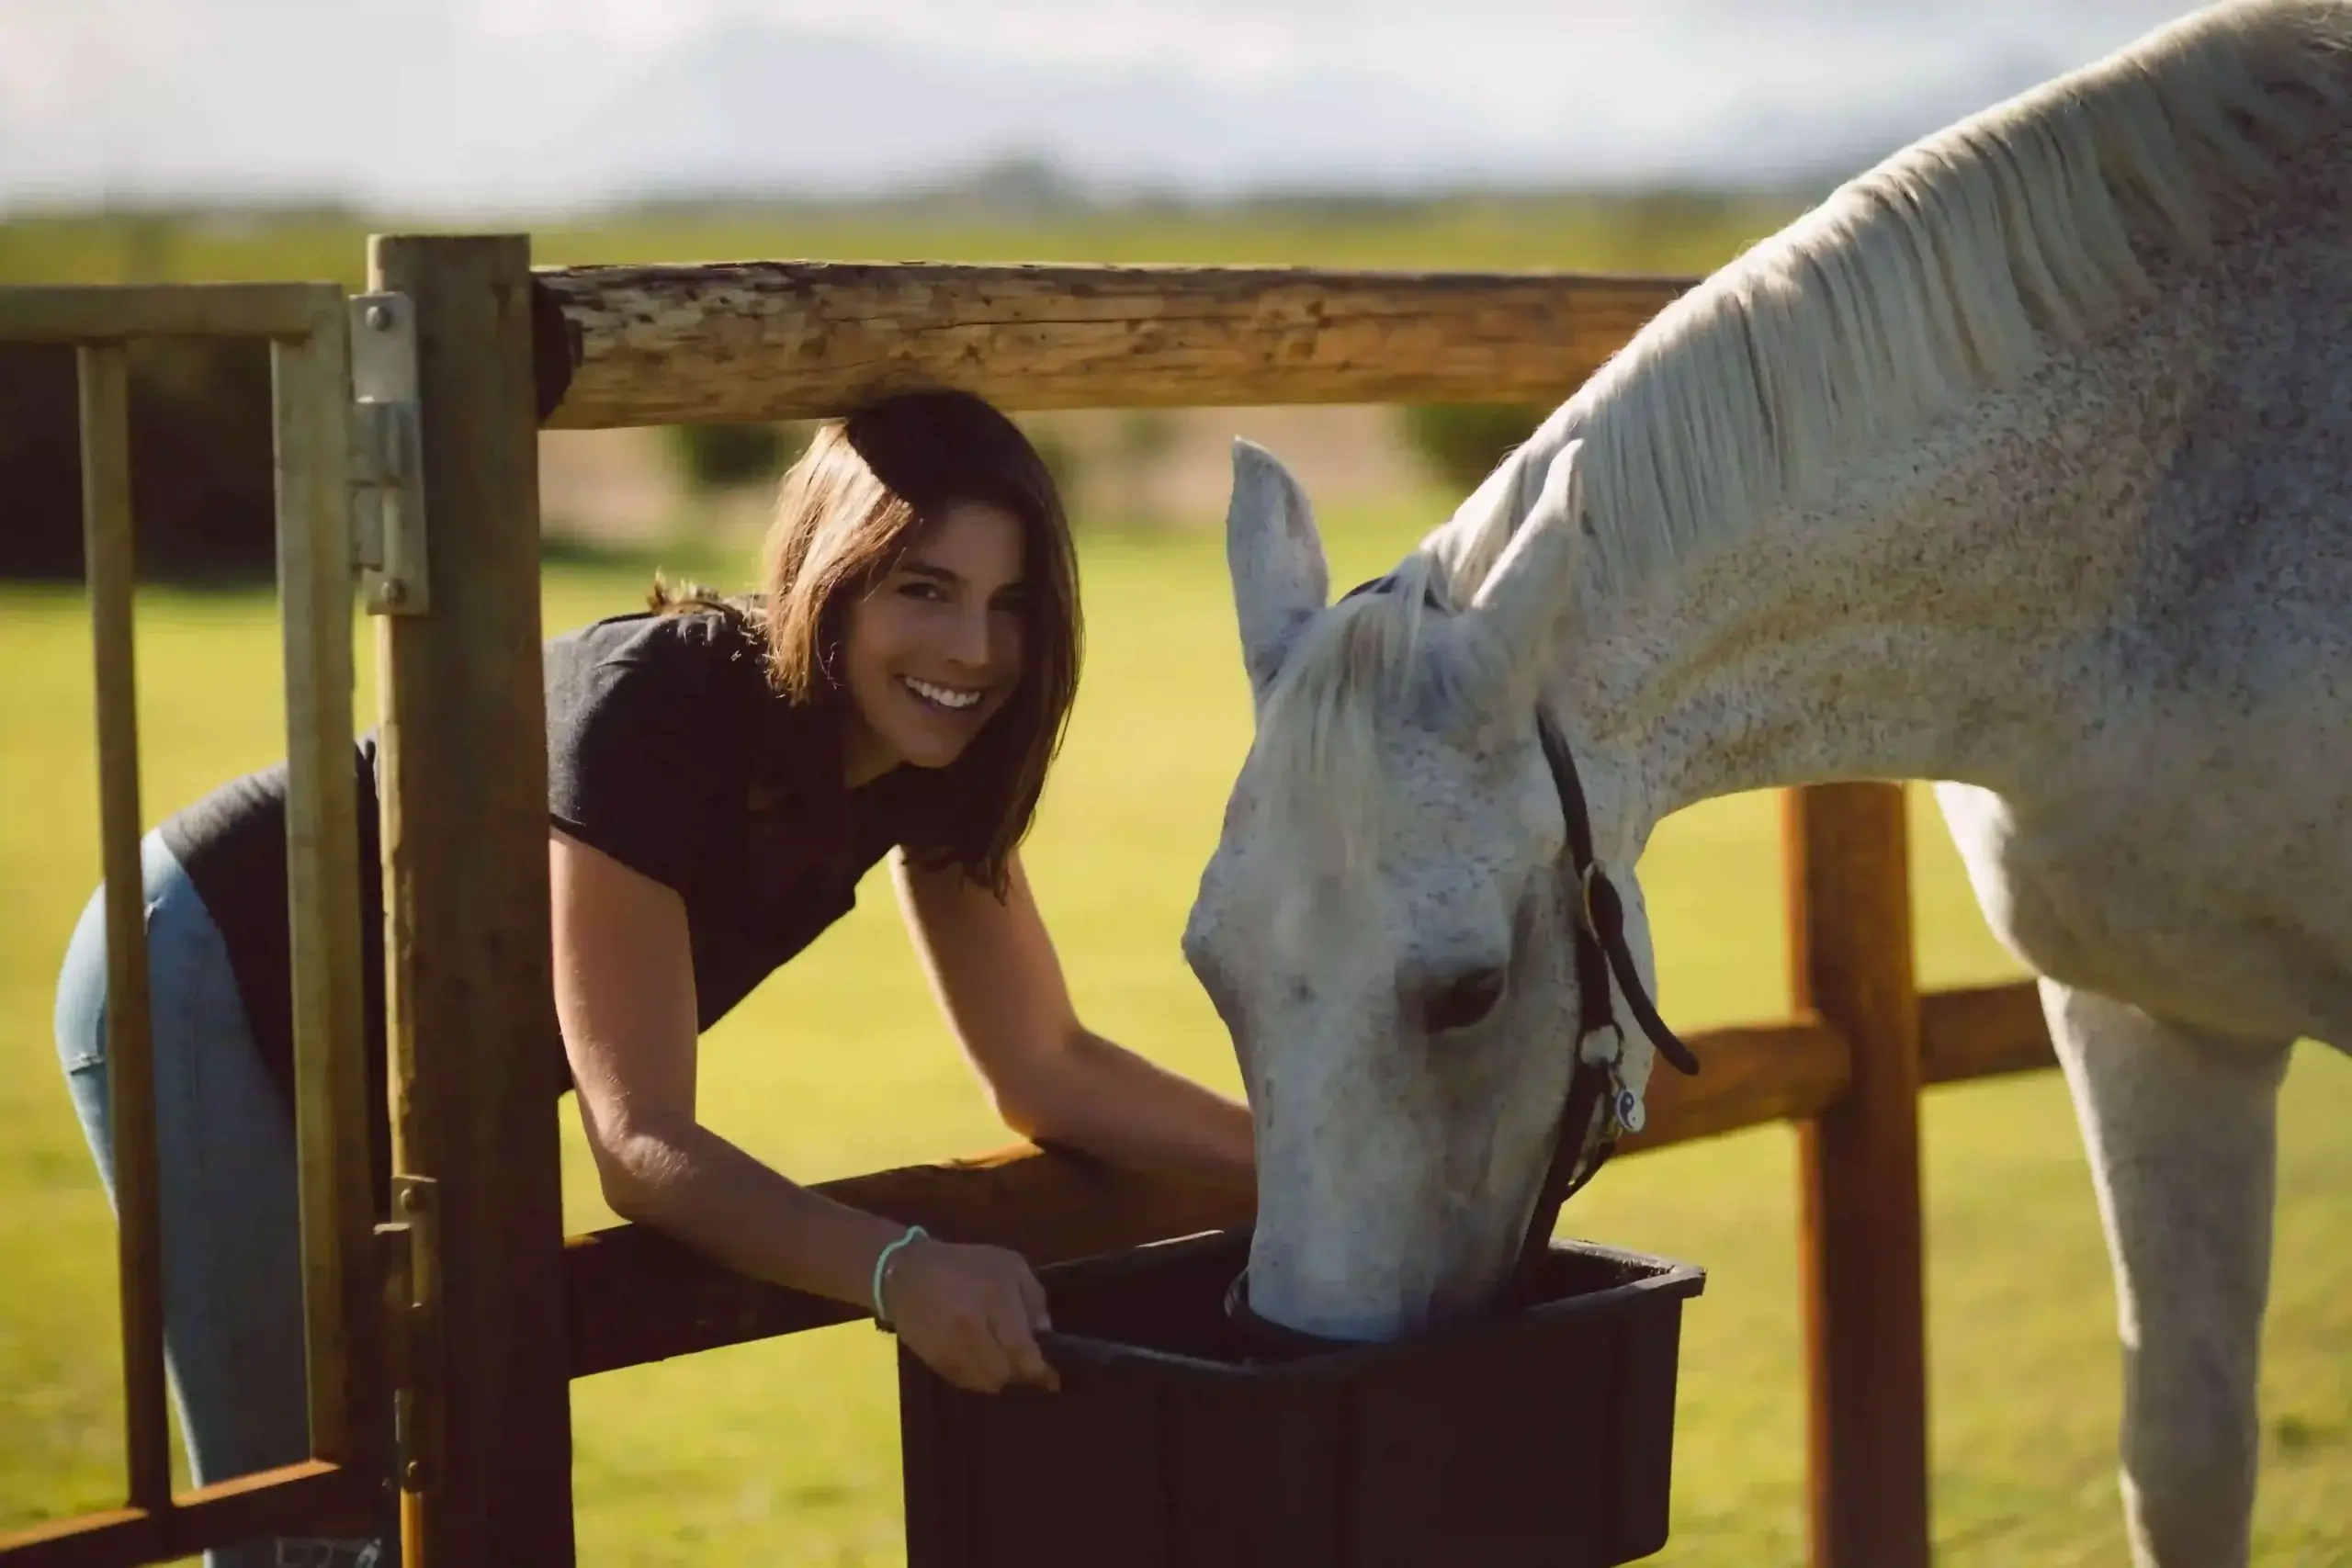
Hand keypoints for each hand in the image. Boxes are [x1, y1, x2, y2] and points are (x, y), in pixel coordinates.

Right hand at [881, 1237, 1060, 1393]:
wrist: (906, 1272)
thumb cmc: (964, 1264)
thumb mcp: (1008, 1265)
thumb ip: (1033, 1297)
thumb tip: (1045, 1334)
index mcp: (995, 1297)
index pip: (1022, 1349)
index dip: (1040, 1370)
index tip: (1052, 1378)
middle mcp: (972, 1326)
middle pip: (1005, 1372)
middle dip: (1019, 1372)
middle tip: (1023, 1363)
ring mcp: (951, 1346)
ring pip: (985, 1382)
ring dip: (998, 1376)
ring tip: (1000, 1360)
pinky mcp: (935, 1360)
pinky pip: (965, 1382)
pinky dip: (977, 1376)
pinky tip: (978, 1359)